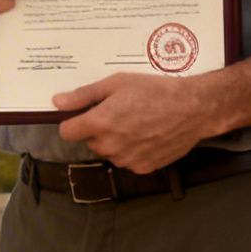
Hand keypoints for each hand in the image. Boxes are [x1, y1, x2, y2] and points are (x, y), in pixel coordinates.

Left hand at [51, 73, 222, 173]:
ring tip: (137, 122)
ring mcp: (127, 160)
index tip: (85, 114)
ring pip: (109, 151)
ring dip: (115, 141)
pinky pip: (127, 160)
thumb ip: (84, 95)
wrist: (193, 109)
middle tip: (119, 112)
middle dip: (98, 129)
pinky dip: (132, 150)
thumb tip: (57, 102)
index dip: (74, 122)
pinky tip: (147, 134)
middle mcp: (111, 146)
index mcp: (100, 123)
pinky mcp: (143, 168)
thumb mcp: (116, 83)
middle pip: (90, 141)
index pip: (67, 132)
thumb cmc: (155, 91)